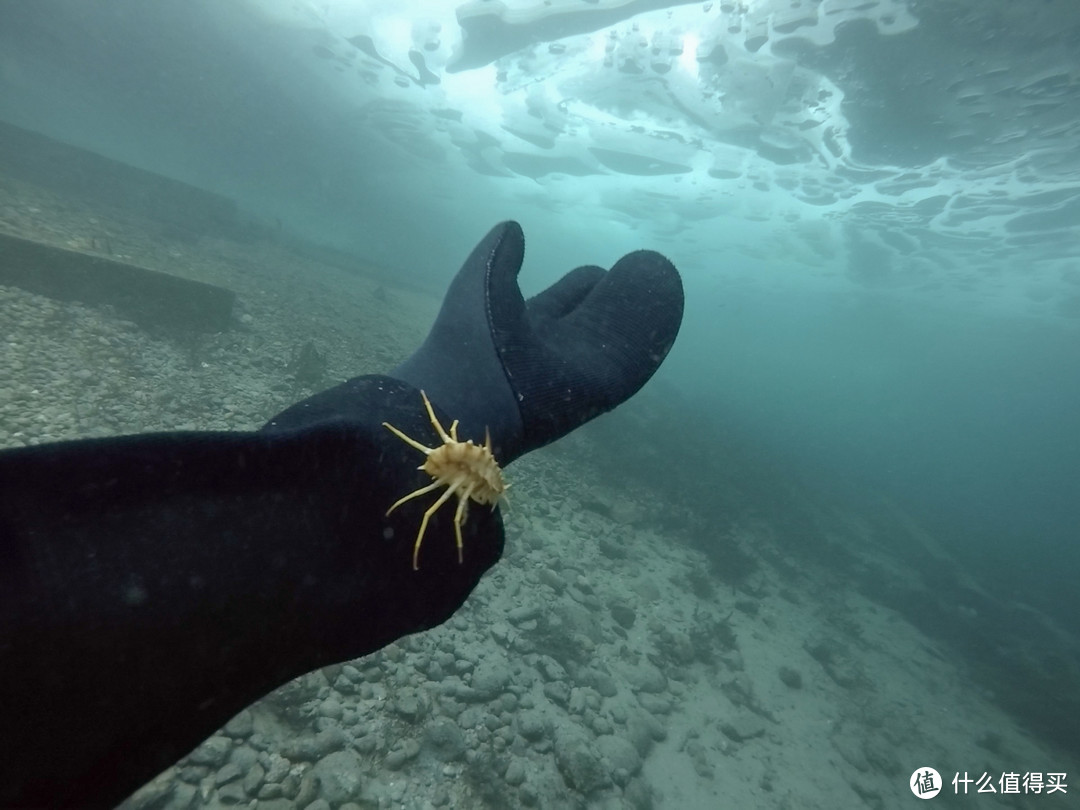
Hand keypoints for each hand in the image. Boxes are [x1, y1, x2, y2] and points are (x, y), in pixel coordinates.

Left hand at [392, 221, 683, 463]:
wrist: (468, 398)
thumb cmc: (467, 342)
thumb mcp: (481, 281)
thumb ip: (501, 255)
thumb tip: (514, 228)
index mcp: (523, 325)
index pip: (567, 297)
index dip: (584, 284)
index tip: (601, 270)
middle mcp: (553, 348)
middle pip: (596, 317)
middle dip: (617, 296)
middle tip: (644, 271)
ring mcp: (576, 371)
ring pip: (616, 335)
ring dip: (640, 311)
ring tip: (663, 276)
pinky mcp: (597, 390)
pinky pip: (633, 357)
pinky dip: (652, 327)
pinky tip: (669, 296)